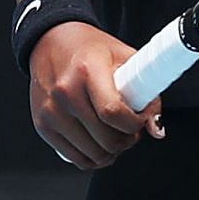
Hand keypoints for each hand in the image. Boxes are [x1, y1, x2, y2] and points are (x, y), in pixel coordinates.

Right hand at [27, 21, 163, 169]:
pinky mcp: (42, 125)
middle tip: (131, 129)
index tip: (140, 119)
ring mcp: (51, 111)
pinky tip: (100, 143)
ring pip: (93, 154)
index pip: (113, 112)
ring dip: (112, 151)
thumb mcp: (123, 57)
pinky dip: (93, 158)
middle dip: (127, 140)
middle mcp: (66, 91)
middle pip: (106, 139)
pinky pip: (76, 158)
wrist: (51, 41)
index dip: (134, 124)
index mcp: (88, 70)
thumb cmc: (89, 48)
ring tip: (116, 134)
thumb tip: (155, 127)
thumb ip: (146, 90)